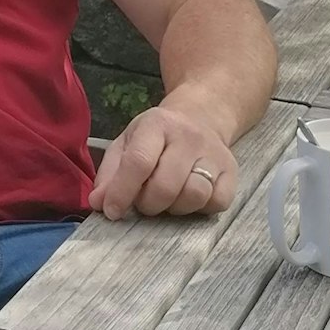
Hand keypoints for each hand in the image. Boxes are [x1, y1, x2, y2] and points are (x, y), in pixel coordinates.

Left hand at [89, 106, 237, 219]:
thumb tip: (98, 204)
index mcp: (156, 125)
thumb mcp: (126, 144)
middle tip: (143, 202)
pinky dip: (200, 209)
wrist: (200, 117)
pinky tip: (188, 199)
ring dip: (174, 208)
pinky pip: (218, 202)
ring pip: (194, 195)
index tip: (112, 212)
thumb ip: (109, 174)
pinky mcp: (232, 172)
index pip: (139, 162)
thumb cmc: (155, 137)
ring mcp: (214, 154)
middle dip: (148, 204)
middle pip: (166, 184)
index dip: (122, 192)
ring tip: (166, 200)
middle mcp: (188, 137)